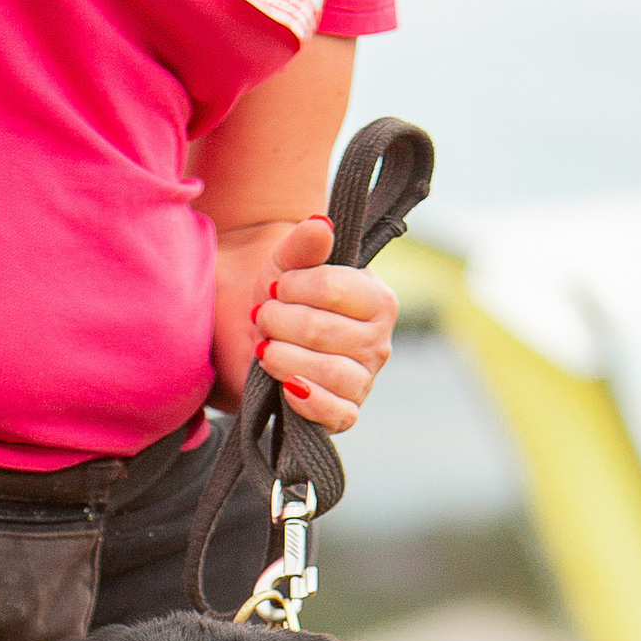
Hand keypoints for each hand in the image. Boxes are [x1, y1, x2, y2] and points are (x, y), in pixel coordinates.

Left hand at [247, 217, 396, 437]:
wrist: (261, 339)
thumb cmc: (283, 299)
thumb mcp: (286, 265)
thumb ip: (304, 243)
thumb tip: (322, 227)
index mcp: (377, 299)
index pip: (333, 287)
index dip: (294, 287)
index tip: (277, 287)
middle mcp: (379, 341)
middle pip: (322, 330)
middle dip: (279, 322)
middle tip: (263, 317)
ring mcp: (365, 379)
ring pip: (328, 370)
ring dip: (283, 356)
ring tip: (265, 346)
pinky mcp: (347, 412)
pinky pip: (336, 413)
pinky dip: (307, 399)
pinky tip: (285, 384)